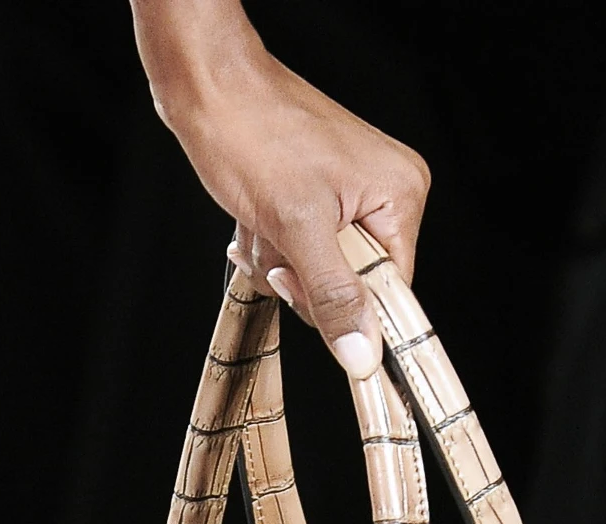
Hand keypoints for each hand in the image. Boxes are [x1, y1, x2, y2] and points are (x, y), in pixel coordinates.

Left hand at [131, 0, 428, 376]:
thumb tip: (363, 355)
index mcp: (399, 195)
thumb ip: (334, 296)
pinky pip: (300, 251)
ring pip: (318, 273)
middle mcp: (383, 193)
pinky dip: (270, 244)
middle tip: (275, 240)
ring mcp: (350, 194)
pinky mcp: (318, 196)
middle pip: (350, 285)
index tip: (298, 278)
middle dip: (301, 274)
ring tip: (260, 220)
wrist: (206, 86)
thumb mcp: (295, 227)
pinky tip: (254, 217)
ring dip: (278, 259)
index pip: (388, 290)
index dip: (340, 301)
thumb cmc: (250, 132)